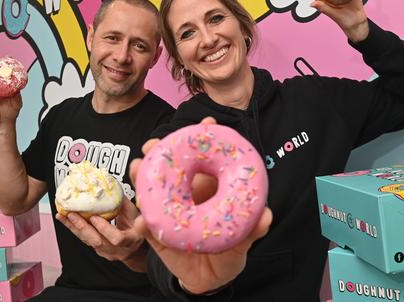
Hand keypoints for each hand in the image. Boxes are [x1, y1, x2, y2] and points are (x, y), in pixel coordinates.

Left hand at [56, 197, 146, 271]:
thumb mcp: (135, 215)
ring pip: (88, 242)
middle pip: (98, 241)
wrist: (136, 249)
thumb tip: (111, 185)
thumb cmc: (136, 228)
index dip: (105, 228)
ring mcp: (107, 252)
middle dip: (83, 227)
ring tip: (63, 215)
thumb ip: (124, 203)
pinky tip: (65, 219)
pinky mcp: (98, 251)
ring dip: (75, 228)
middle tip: (73, 215)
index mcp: (131, 240)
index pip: (117, 238)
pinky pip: (85, 240)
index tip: (96, 217)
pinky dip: (74, 229)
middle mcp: (118, 250)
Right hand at [130, 117, 273, 294]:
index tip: (206, 123)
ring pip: (151, 189)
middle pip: (169, 166)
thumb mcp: (243, 241)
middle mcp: (185, 195)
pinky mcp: (155, 233)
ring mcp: (167, 211)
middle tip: (152, 145)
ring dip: (141, 176)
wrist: (209, 280)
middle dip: (159, 151)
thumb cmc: (228, 252)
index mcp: (207, 189)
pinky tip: (140, 222)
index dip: (204, 138)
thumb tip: (267, 214)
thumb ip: (253, 230)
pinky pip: (145, 225)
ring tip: (137, 168)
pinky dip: (141, 222)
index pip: (205, 159)